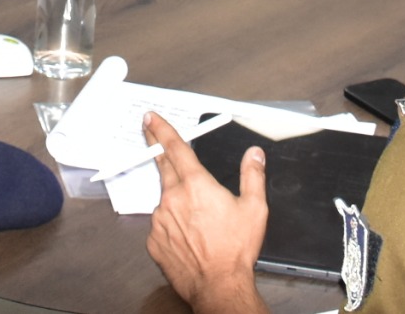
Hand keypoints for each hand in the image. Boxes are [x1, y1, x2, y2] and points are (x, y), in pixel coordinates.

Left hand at [145, 114, 271, 313]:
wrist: (218, 286)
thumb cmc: (235, 250)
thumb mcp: (254, 209)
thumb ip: (252, 175)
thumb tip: (254, 154)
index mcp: (196, 185)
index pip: (175, 148)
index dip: (161, 130)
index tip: (151, 118)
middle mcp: (173, 198)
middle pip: (163, 167)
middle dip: (157, 149)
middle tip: (150, 135)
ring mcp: (160, 220)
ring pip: (165, 200)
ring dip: (175, 200)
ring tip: (196, 219)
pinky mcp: (154, 240)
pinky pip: (161, 225)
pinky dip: (171, 225)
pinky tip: (188, 237)